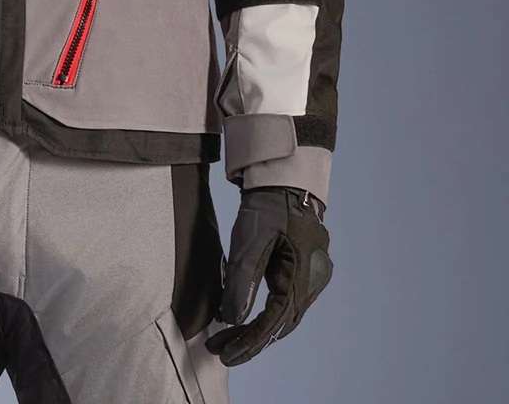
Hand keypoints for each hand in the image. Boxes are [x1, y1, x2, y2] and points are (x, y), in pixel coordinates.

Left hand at [205, 186, 332, 365]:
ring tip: (225, 340)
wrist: (282, 179)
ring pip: (282, 314)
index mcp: (303, 277)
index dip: (251, 341)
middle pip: (281, 324)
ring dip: (256, 329)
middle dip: (250, 340)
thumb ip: (242, 282)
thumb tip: (232, 320)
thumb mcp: (249, 241)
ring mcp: (309, 277)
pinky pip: (282, 300)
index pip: (276, 321)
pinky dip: (263, 313)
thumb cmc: (267, 206)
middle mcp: (312, 282)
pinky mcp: (300, 270)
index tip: (227, 354)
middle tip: (220, 351)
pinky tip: (243, 317)